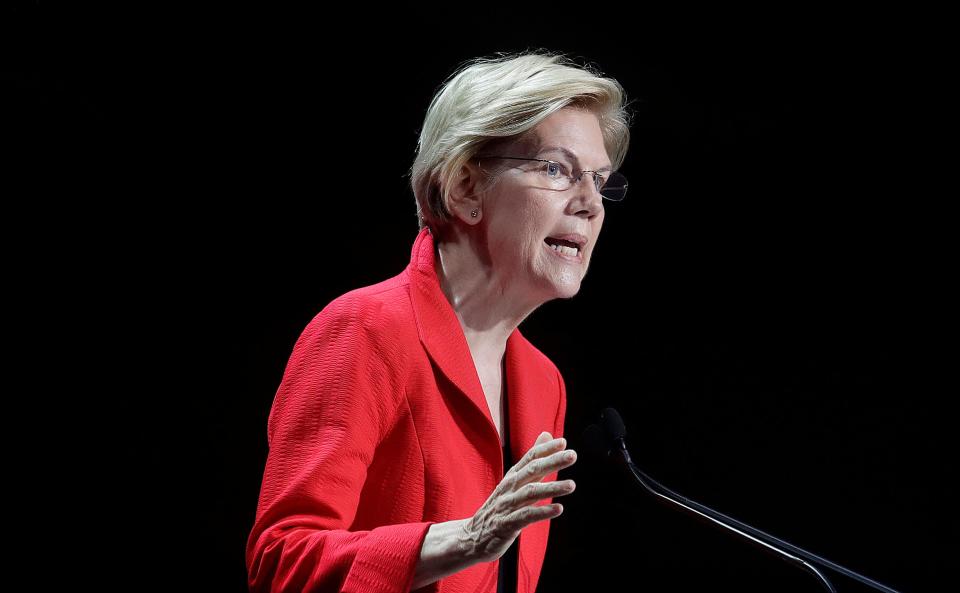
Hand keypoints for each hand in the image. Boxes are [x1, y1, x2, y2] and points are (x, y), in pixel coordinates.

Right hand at [458, 431, 576, 562]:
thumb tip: (547, 434)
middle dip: (552, 462)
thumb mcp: (514, 482)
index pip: (529, 458)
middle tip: (572, 455)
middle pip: (531, 471)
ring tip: (571, 485)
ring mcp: (506, 506)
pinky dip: (541, 512)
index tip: (563, 442)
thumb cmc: (498, 508)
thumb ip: (533, 461)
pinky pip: (524, 516)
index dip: (545, 449)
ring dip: (551, 488)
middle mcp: (509, 488)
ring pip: (530, 493)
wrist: (472, 537)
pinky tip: (557, 509)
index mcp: (512, 477)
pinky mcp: (505, 525)